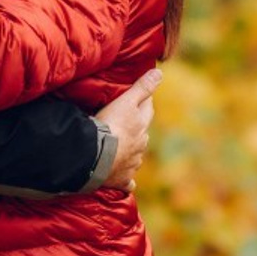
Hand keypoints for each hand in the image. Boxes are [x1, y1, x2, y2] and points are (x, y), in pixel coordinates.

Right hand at [96, 68, 160, 191]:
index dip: (144, 103)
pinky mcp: (121, 180)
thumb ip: (142, 87)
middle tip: (126, 124)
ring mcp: (131, 164)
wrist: (96, 157)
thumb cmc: (110, 126)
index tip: (141, 99)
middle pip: (142, 134)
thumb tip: (160, 73)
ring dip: (131, 152)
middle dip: (137, 129)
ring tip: (122, 149)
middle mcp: (140, 146)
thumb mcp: (125, 102)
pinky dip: (127, 181)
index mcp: (141, 126)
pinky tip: (127, 182)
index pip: (146, 111)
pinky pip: (127, 182)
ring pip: (136, 156)